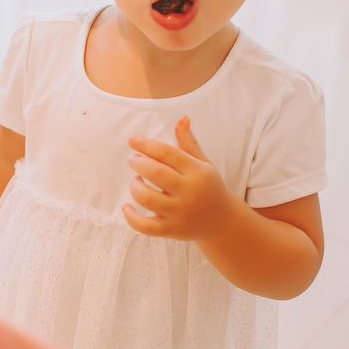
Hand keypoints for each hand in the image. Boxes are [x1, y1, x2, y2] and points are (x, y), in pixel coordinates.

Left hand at [122, 116, 237, 240]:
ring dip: (134, 186)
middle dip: (137, 162)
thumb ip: (188, 143)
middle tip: (132, 159)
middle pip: (155, 172)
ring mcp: (180, 213)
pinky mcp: (172, 230)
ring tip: (136, 180)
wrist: (222, 222)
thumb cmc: (207, 187)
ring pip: (146, 198)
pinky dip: (131, 218)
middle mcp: (189, 192)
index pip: (167, 153)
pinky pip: (145, 226)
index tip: (132, 140)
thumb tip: (182, 117)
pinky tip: (126, 208)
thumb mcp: (202, 164)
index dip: (146, 144)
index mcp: (197, 172)